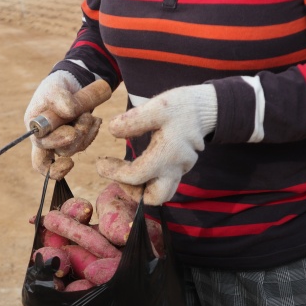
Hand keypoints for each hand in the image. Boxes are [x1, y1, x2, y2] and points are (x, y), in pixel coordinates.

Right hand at [24, 70, 101, 179]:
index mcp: (35, 128)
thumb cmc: (56, 86)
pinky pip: (83, 143)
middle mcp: (45, 139)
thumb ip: (59, 98)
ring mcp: (59, 142)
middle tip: (86, 118)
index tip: (73, 133)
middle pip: (60, 151)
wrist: (68, 85)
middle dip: (77, 137)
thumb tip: (69, 112)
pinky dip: (92, 131)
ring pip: (74, 148)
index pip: (41, 146)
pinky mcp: (72, 142)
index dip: (56, 144)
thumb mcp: (54, 87)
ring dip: (86, 131)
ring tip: (88, 113)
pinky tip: (95, 120)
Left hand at [96, 84, 216, 204]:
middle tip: (118, 173)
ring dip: (141, 189)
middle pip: (154, 198)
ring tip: (126, 170)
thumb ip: (134, 120)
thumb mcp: (157, 106)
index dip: (114, 173)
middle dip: (132, 191)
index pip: (136, 177)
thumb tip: (112, 130)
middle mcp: (175, 168)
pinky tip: (138, 165)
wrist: (206, 108)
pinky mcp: (180, 169)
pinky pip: (164, 183)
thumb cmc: (180, 106)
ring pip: (161, 194)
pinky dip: (149, 181)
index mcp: (167, 155)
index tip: (100, 164)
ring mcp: (180, 171)